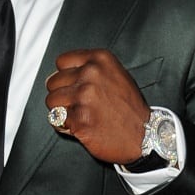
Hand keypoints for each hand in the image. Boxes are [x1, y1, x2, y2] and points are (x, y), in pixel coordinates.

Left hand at [44, 49, 150, 164]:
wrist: (144, 135)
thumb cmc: (130, 108)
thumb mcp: (115, 75)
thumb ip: (91, 70)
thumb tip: (61, 74)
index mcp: (99, 60)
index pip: (61, 62)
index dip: (64, 76)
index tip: (71, 86)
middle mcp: (91, 74)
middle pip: (53, 82)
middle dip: (61, 95)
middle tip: (77, 105)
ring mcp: (84, 96)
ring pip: (51, 101)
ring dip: (60, 110)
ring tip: (78, 115)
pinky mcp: (79, 118)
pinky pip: (56, 120)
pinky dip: (64, 125)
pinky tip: (81, 126)